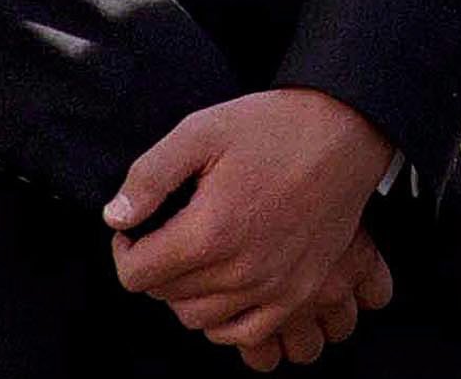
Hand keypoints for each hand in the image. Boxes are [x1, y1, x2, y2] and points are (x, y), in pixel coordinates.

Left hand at [106, 88, 395, 362]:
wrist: (344, 131)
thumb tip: (116, 218)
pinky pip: (243, 334)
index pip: (135, 273)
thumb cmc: (276, 126)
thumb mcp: (203, 129)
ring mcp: (272, 288)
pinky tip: (222, 287)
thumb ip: (150, 175)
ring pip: (198, 319)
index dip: (125, 247)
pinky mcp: (296, 292)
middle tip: (169, 231)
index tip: (136, 226)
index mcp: (209, 232)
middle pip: (165, 297)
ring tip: (195, 253)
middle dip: (156, 265)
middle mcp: (239, 271)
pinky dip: (222, 319)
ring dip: (185, 292)